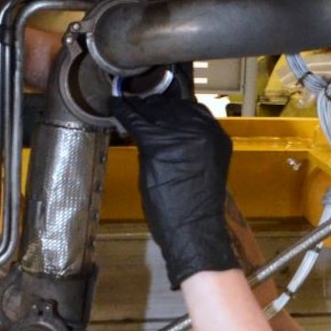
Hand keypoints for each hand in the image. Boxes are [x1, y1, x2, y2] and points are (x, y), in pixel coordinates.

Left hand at [111, 76, 239, 287]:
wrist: (194, 229)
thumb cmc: (197, 207)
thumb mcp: (202, 166)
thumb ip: (190, 144)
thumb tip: (165, 127)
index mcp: (216, 135)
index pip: (191, 107)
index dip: (170, 105)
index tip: (157, 102)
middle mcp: (201, 129)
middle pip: (170, 105)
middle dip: (153, 104)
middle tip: (137, 102)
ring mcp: (180, 134)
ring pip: (152, 109)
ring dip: (138, 106)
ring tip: (126, 101)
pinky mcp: (157, 143)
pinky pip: (135, 119)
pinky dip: (122, 111)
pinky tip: (114, 105)